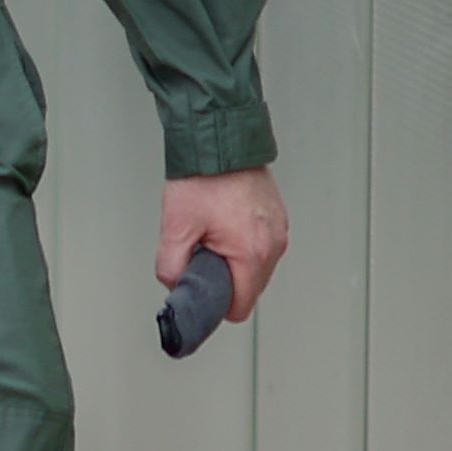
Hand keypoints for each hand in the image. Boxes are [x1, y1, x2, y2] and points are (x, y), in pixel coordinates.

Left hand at [159, 166, 291, 325]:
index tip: (202, 289)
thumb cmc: (203, 178)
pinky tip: (224, 226)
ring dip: (235, 262)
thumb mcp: (175, 228)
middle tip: (202, 254)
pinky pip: (261, 246)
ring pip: (257, 268)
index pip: (240, 308)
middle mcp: (274, 245)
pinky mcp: (278, 218)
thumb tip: (176, 285)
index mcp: (253, 254)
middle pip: (250, 289)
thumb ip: (171, 267)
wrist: (221, 142)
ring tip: (212, 236)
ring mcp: (279, 231)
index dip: (217, 305)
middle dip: (225, 280)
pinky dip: (244, 244)